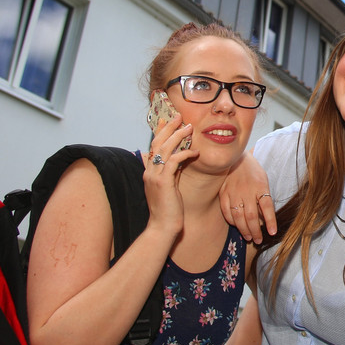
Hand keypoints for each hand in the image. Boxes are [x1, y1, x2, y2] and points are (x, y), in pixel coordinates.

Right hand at [143, 111, 195, 237]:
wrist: (162, 228)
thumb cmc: (168, 210)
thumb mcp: (168, 188)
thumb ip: (170, 173)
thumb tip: (178, 161)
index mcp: (149, 172)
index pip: (153, 146)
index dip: (159, 131)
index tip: (166, 119)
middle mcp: (149, 171)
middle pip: (157, 143)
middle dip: (168, 127)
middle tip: (178, 116)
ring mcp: (154, 176)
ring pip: (165, 149)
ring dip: (178, 136)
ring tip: (188, 127)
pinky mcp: (163, 182)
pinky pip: (174, 162)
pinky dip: (185, 154)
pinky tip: (195, 152)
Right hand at [219, 152, 275, 241]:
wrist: (235, 158)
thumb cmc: (253, 172)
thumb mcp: (263, 181)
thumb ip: (264, 198)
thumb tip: (264, 219)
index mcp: (260, 186)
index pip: (267, 206)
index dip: (270, 221)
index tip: (272, 233)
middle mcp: (247, 190)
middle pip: (252, 215)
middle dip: (256, 231)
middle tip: (259, 240)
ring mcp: (233, 192)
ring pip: (238, 216)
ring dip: (244, 230)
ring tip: (249, 237)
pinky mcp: (223, 193)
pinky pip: (226, 211)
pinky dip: (232, 221)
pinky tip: (236, 226)